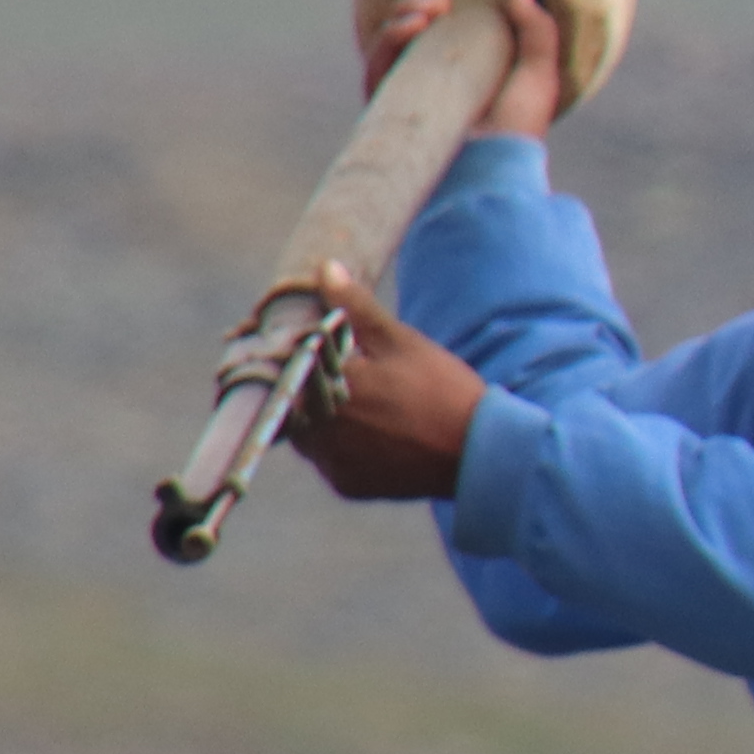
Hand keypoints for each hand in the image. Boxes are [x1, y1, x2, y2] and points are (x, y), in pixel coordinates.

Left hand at [283, 260, 486, 501]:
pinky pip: (325, 459)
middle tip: (327, 370)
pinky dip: (335, 443)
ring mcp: (331, 462)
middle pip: (288, 399)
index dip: (277, 347)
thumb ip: (355, 307)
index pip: (282, 362)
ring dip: (313, 413)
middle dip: (299, 381)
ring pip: (303, 431)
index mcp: (328, 386)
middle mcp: (321, 430)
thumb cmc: (441, 390)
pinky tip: (364, 429)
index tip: (275, 339)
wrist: (478, 453)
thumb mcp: (400, 341)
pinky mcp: (346, 485)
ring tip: (346, 397)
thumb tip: (325, 269)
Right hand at [359, 0, 568, 143]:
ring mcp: (405, 97)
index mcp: (459, 71)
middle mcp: (428, 82)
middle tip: (439, 1)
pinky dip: (387, 44)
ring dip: (398, 20)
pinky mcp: (387, 111)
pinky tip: (409, 28)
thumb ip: (537, 28)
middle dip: (413, 5)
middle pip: (404, 33)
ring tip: (422, 14)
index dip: (436, 6)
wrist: (496, 167)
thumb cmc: (521, 128)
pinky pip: (376, 71)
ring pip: (386, 47)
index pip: (436, 29)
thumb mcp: (539, 72)